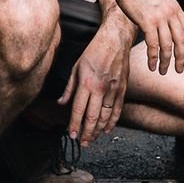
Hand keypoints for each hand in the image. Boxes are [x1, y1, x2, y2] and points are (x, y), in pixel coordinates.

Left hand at [57, 17, 131, 144]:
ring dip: (98, 130)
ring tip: (92, 139)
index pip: (78, 109)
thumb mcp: (76, 67)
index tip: (71, 134)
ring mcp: (113, 89)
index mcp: (86, 82)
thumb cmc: (94, 51)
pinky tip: (107, 130)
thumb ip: (69, 87)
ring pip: (106, 116)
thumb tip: (61, 102)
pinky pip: (118, 109)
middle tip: (82, 143)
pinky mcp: (123, 89)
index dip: (74, 124)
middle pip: (92, 116)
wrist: (116, 39)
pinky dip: (112, 122)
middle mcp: (100, 88)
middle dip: (86, 132)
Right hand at [109, 0, 183, 74]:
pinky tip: (151, 65)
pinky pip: (153, 45)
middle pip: (180, 40)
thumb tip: (169, 23)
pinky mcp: (147, 22)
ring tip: (162, 71)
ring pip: (167, 45)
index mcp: (175, 7)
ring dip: (166, 61)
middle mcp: (170, 13)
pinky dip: (153, 57)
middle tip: (180, 69)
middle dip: (181, 57)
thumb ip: (167, 10)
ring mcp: (159, 18)